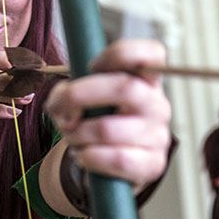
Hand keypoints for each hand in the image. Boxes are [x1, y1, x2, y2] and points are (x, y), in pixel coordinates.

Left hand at [45, 39, 171, 190]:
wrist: (111, 166)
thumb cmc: (98, 122)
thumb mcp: (83, 99)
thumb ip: (67, 93)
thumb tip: (64, 108)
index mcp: (146, 80)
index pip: (152, 53)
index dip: (119, 54)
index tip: (92, 65)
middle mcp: (157, 104)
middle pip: (125, 88)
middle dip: (79, 95)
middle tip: (59, 107)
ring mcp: (158, 135)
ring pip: (109, 129)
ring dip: (77, 134)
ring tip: (72, 137)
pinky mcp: (153, 164)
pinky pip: (117, 159)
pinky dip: (89, 157)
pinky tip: (83, 155)